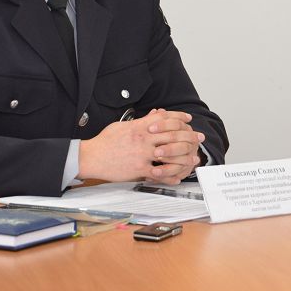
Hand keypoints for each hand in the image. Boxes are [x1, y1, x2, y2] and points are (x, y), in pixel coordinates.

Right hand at [78, 109, 203, 182]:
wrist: (91, 156)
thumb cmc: (105, 141)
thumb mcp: (123, 125)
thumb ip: (142, 120)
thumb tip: (156, 113)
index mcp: (140, 126)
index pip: (165, 118)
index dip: (179, 117)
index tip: (189, 119)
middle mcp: (144, 138)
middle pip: (173, 135)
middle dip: (189, 136)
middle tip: (199, 137)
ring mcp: (142, 154)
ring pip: (170, 153)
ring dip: (185, 156)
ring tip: (194, 158)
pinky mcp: (138, 169)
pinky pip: (159, 173)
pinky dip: (170, 175)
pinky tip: (178, 177)